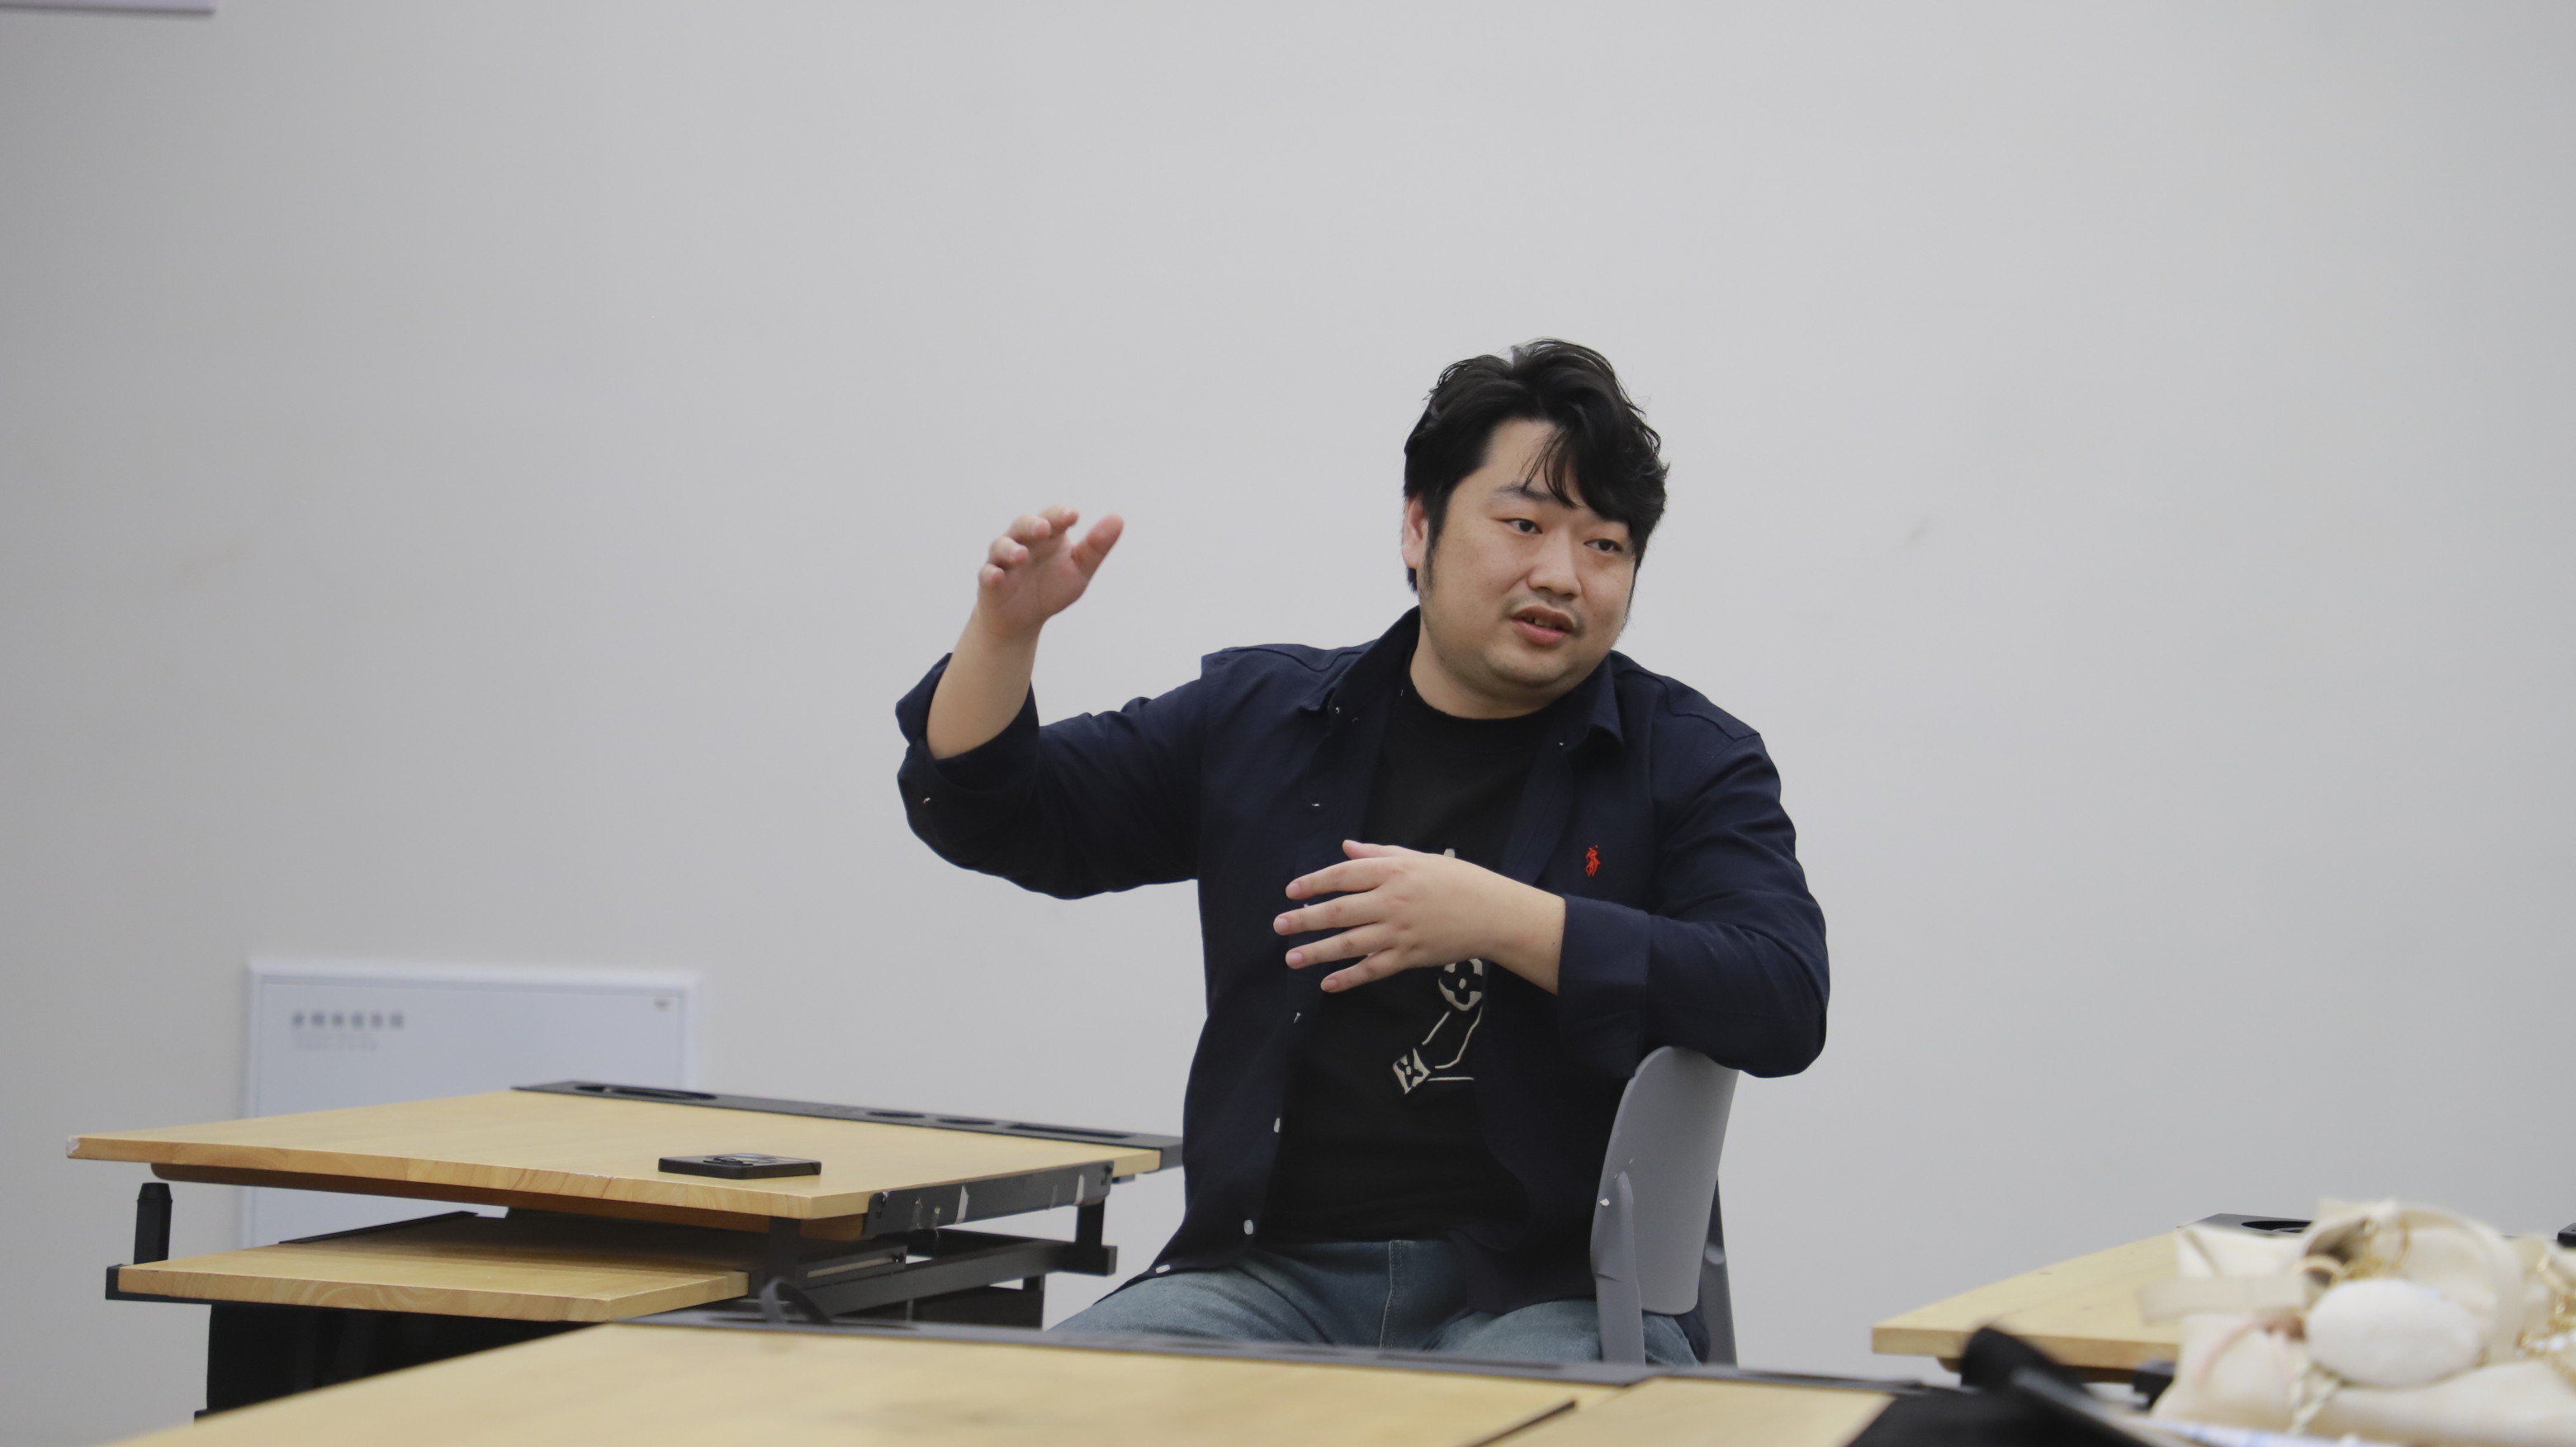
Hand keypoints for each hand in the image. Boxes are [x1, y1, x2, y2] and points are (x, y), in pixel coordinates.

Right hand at [971, 506, 1122, 642]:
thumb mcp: (1079, 569)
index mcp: (1048, 536)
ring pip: (1002, 546)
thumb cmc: (1052, 587)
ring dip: (1011, 549)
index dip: (1060, 515)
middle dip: (1033, 525)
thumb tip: (1118, 518)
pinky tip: (998, 576)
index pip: (1053, 517)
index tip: (1073, 516)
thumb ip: (1096, 547)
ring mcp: (1004, 560)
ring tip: (1022, 555)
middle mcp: (1024, 541)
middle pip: (1023, 525)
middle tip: (1044, 528)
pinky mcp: (990, 582)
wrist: (1024, 620)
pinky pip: (987, 574)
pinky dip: (992, 573)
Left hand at [1274, 841, 1565, 993]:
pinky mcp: (1410, 956)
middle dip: (1305, 918)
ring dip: (1317, 952)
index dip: (1314, 883)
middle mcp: (1392, 901)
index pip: (1343, 875)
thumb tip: (1346, 847)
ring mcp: (1400, 931)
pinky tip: (1328, 984)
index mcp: (1394, 871)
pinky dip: (1349, 978)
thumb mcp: (1419, 858)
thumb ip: (1379, 854)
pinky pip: (1373, 969)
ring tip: (1292, 958)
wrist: (1494, 913)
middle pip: (1339, 910)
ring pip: (1350, 944)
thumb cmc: (1458, 881)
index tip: (1291, 891)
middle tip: (1279, 925)